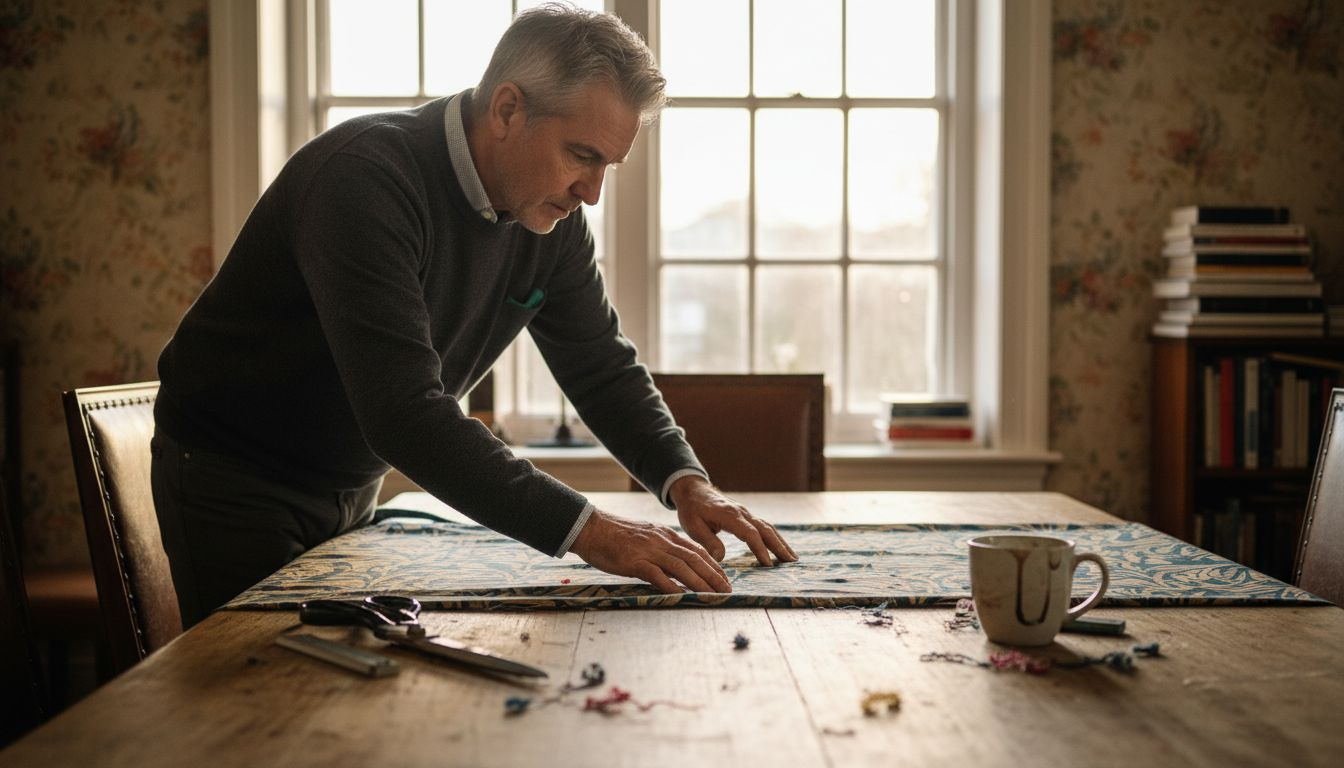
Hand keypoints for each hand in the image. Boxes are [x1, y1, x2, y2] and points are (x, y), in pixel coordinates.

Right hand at [569, 508, 732, 593]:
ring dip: (700, 583)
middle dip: (713, 576)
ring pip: (681, 567)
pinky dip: (671, 586)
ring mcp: (648, 551)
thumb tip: (675, 565)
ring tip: (712, 596)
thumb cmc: (614, 536)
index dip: (713, 566)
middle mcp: (661, 541)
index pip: (696, 550)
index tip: (724, 579)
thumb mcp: (644, 538)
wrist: (590, 528)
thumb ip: (660, 549)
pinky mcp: (634, 561)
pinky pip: (657, 575)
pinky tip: (682, 596)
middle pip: (694, 559)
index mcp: (665, 535)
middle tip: (727, 591)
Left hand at [670, 476, 797, 565]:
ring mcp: (746, 513)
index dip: (760, 549)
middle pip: (766, 529)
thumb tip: (721, 558)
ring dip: (781, 542)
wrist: (693, 490)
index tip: (768, 565)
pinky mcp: (746, 516)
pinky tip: (780, 548)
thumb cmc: (691, 509)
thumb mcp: (693, 527)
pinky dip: (774, 537)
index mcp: (730, 516)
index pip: (750, 533)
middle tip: (791, 563)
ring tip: (792, 558)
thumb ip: (708, 542)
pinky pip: (764, 526)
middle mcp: (742, 513)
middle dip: (779, 546)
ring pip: (768, 527)